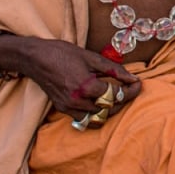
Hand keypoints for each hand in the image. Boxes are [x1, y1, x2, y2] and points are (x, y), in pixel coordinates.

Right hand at [0, 35, 141, 118]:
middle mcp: (77, 101)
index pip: (115, 95)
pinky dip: (96, 114)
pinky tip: (101, 103)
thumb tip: (133, 78)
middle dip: (123, 100)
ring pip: (98, 117)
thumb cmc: (63, 54)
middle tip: (130, 90)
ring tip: (117, 96)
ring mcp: (68, 107)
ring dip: (110, 109)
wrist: (35, 58)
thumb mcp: (92, 58)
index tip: (138, 84)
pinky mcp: (62, 109)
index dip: (130, 90)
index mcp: (86, 86)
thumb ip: (114, 70)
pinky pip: (84, 119)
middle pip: (109, 109)